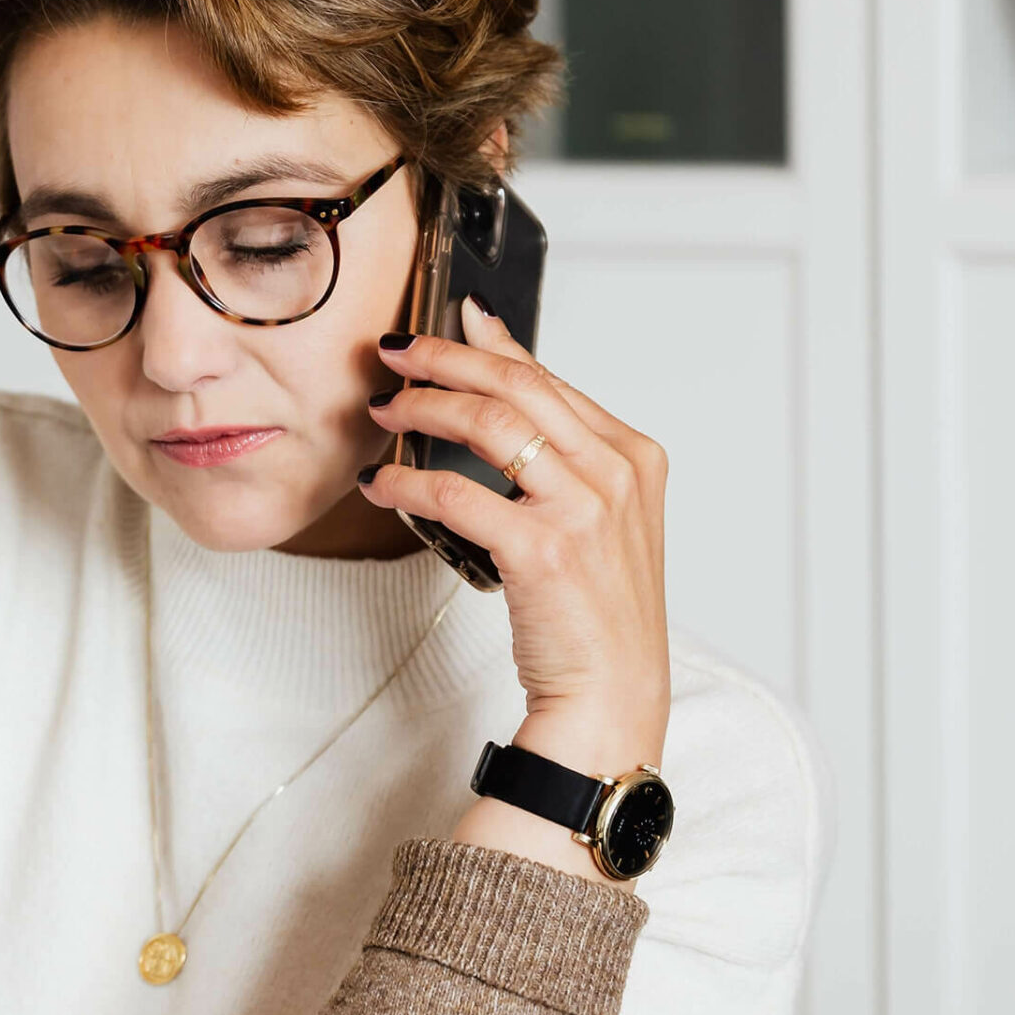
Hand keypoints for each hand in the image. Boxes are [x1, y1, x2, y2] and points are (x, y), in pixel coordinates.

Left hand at [358, 298, 670, 874]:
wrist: (612, 693)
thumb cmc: (596, 611)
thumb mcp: (596, 518)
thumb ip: (559, 454)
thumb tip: (497, 389)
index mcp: (633, 456)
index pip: (549, 379)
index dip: (490, 345)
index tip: (447, 320)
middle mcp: (615, 472)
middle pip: (516, 386)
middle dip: (446, 360)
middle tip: (395, 355)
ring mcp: (584, 508)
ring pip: (487, 425)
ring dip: (422, 410)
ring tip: (381, 412)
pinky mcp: (543, 549)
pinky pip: (455, 494)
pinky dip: (406, 484)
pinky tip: (381, 485)